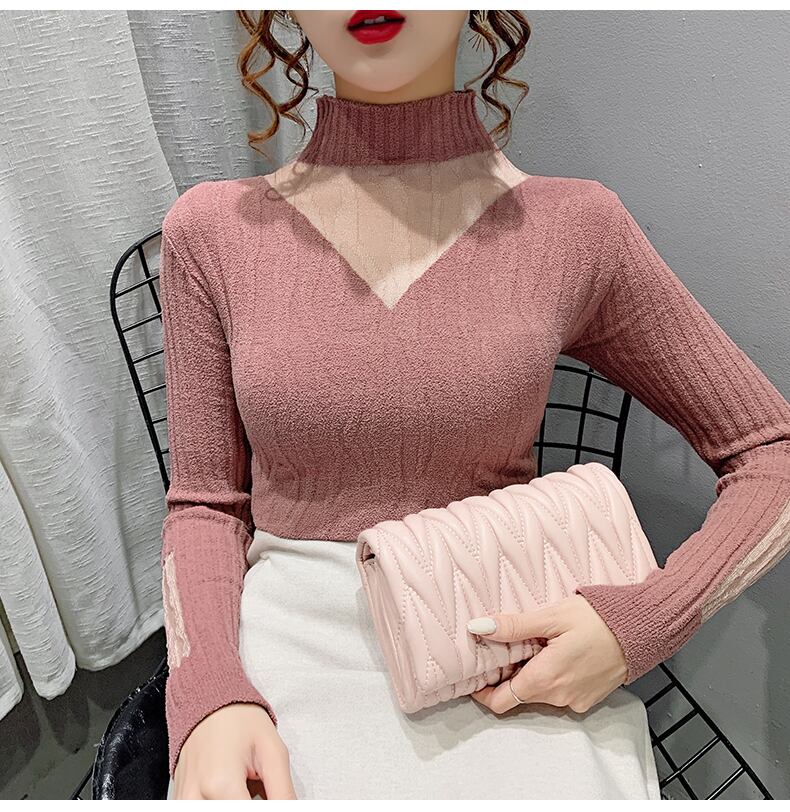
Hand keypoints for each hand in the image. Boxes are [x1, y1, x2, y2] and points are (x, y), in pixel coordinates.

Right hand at [172, 703, 297, 799]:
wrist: (209, 701)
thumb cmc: (240, 719)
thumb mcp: (272, 752)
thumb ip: (283, 794)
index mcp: (220, 784)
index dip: (271, 808)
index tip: (273, 794)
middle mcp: (195, 798)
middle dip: (255, 802)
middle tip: (259, 783)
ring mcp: (184, 802)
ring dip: (240, 800)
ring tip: (246, 784)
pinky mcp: (181, 802)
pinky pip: (206, 808)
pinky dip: (225, 801)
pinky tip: (233, 787)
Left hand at [467, 594, 627, 714]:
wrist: (640, 629)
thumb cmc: (596, 619)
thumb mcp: (551, 616)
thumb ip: (514, 626)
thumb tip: (478, 627)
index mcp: (544, 679)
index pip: (501, 701)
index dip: (483, 691)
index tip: (476, 673)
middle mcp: (558, 697)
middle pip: (519, 696)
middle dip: (507, 675)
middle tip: (504, 647)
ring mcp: (575, 700)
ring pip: (539, 694)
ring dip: (530, 674)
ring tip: (532, 644)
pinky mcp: (588, 698)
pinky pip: (559, 693)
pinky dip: (550, 678)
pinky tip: (555, 653)